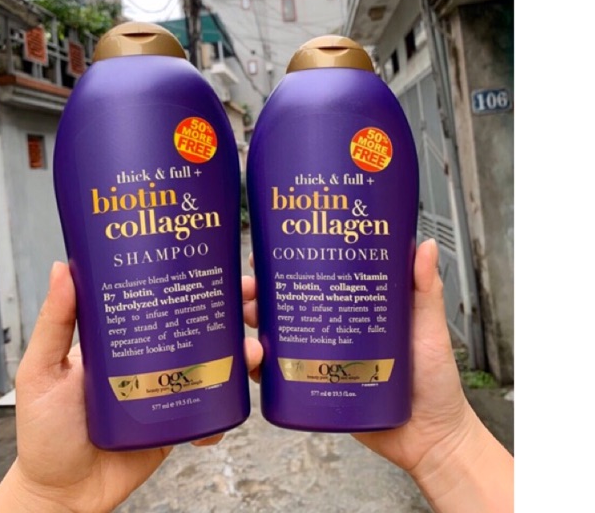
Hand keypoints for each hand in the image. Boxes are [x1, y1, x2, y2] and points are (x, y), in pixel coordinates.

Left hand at [0, 262, 263, 512]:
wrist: (63, 494)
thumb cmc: (46, 431)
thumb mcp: (42, 370)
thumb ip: (54, 323)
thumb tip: (64, 266)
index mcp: (128, 335)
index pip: (167, 297)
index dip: (197, 278)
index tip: (222, 262)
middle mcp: (154, 356)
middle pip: (202, 325)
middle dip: (235, 310)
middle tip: (254, 300)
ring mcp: (170, 388)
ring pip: (217, 363)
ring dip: (243, 353)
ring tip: (254, 351)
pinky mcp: (180, 422)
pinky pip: (213, 411)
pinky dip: (229, 407)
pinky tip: (235, 403)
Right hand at [243, 239, 512, 512]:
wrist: (432, 439)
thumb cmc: (436, 381)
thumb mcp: (429, 329)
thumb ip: (426, 290)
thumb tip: (424, 244)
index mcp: (353, 307)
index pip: (314, 278)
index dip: (285, 264)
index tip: (265, 251)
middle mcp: (332, 330)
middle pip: (285, 306)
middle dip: (257, 295)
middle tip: (248, 291)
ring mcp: (321, 361)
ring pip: (275, 339)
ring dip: (252, 329)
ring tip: (250, 324)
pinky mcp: (316, 392)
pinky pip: (280, 379)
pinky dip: (260, 369)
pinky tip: (254, 361)